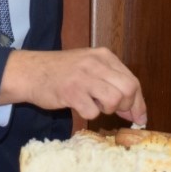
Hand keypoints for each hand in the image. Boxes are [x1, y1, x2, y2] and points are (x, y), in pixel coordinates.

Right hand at [0, 47, 146, 124]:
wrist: (30, 72)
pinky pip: (92, 111)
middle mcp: (96, 63)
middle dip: (127, 106)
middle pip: (128, 89)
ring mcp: (84, 77)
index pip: (132, 80)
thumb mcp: (89, 68)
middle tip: (116, 112)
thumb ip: (111, 82)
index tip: (139, 116)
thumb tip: (135, 109)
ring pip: (114, 100)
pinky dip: (88, 114)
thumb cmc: (61, 72)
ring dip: (107, 110)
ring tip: (94, 105)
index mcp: (104, 56)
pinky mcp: (71, 92)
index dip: (138, 101)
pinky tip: (79, 106)